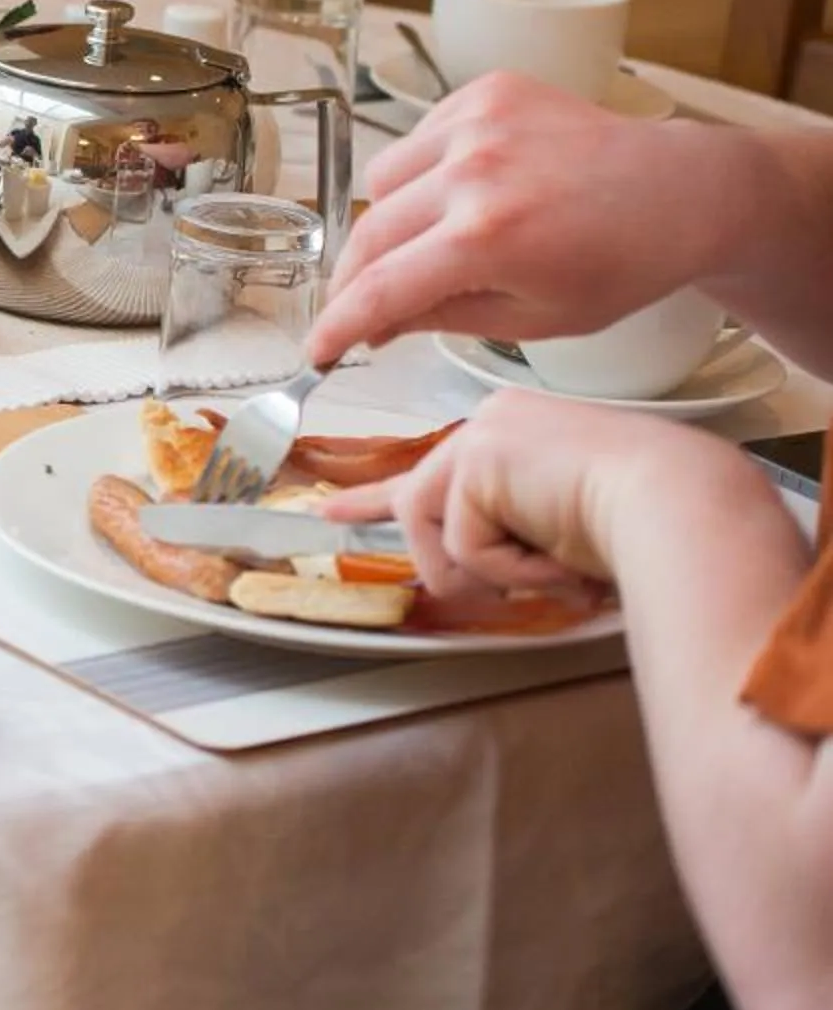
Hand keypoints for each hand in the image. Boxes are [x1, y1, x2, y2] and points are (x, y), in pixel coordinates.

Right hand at [308, 71, 735, 363]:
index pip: (379, 289)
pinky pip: (417, 140)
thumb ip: (442, 318)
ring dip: (389, 221)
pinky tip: (460, 194)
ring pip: (381, 181)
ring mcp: (478, 122)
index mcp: (488, 238)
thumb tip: (372, 325)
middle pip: (368, 234)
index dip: (337, 326)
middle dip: (355, 279)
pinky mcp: (485, 92)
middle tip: (361, 306)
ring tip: (429, 243)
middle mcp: (474, 171)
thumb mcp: (536, 319)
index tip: (316, 349)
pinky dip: (423, 174)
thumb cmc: (623, 263)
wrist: (683, 192)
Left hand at [319, 390, 741, 599]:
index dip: (374, 497)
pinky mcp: (477, 459)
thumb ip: (505, 537)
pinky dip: (509, 567)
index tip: (330, 510)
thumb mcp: (555, 530)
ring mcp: (481, 435)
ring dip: (491, 571)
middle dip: (433, 560)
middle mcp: (491, 423)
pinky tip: (555, 552)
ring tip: (549, 567)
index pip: (431, 469)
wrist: (680, 502)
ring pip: (435, 531)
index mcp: (514, 434)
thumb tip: (461, 577)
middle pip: (417, 503)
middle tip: (478, 586)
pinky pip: (464, 543)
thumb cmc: (644, 522)